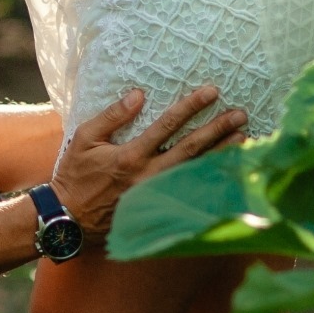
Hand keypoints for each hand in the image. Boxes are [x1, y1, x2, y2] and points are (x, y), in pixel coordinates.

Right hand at [50, 86, 248, 239]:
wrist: (69, 220)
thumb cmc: (75, 176)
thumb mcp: (84, 138)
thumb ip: (112, 116)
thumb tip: (139, 95)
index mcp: (130, 156)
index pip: (167, 125)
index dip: (191, 107)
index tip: (212, 92)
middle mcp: (148, 176)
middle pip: (191, 149)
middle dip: (217, 130)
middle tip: (241, 115)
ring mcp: (156, 196)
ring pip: (195, 172)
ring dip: (221, 154)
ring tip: (244, 139)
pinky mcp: (157, 209)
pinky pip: (189, 193)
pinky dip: (210, 182)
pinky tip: (226, 172)